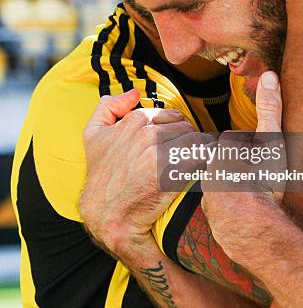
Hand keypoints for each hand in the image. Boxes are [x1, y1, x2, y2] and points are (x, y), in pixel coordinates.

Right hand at [80, 89, 198, 255]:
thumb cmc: (102, 176)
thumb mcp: (93, 135)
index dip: (174, 130)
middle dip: (186, 139)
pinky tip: (199, 171)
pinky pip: (201, 156)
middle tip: (182, 157)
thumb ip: (108, 106)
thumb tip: (133, 94)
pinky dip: (205, 161)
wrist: (108, 214)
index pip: (171, 115)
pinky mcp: (173, 172)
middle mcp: (147, 133)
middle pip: (185, 126)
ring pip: (195, 139)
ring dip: (197, 151)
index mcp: (134, 120)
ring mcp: (160, 152)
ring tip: (190, 165)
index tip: (172, 145)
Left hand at [202, 72, 284, 267]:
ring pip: (226, 184)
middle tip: (257, 181)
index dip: (252, 154)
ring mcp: (208, 194)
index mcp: (222, 151)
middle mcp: (209, 171)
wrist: (257, 230)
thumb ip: (270, 109)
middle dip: (242, 170)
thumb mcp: (274, 143)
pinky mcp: (210, 216)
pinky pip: (223, 205)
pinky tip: (244, 212)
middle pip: (229, 163)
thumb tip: (269, 75)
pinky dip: (232, 208)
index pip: (236, 144)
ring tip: (252, 197)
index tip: (260, 165)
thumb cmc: (267, 183)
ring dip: (237, 189)